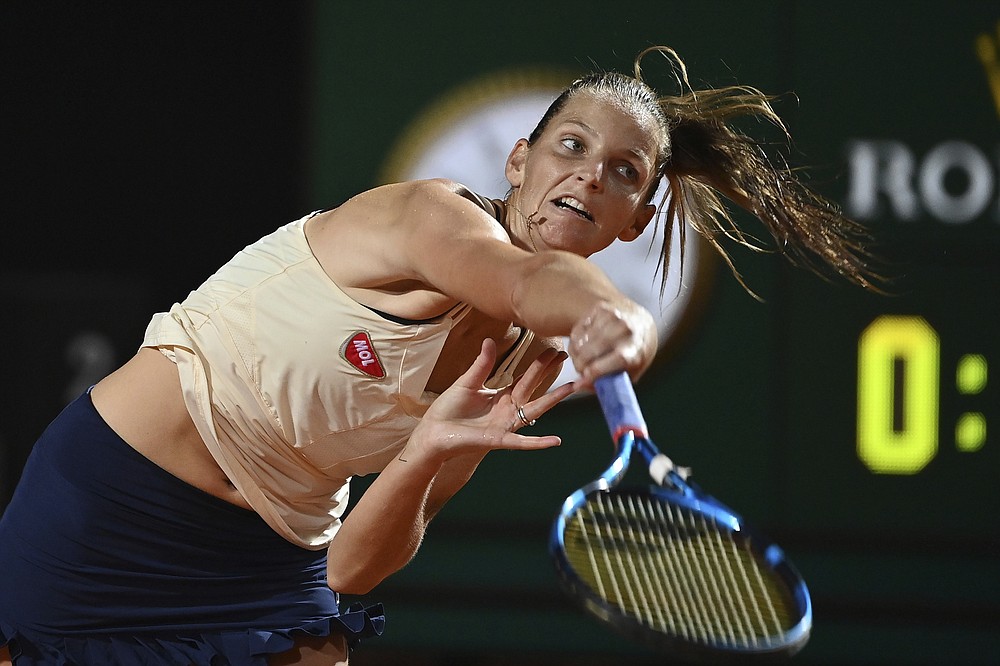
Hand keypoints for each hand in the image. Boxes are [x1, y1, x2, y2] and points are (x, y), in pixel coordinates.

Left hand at [402, 339, 573, 464]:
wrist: (432, 434)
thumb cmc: (447, 411)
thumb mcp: (467, 383)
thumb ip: (482, 365)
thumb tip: (489, 341)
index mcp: (501, 396)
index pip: (526, 378)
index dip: (540, 364)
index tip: (555, 350)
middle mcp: (508, 410)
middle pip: (535, 388)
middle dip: (551, 374)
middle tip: (568, 358)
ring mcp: (506, 425)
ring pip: (535, 410)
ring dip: (554, 399)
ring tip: (573, 388)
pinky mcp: (498, 439)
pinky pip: (522, 441)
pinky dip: (539, 442)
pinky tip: (556, 441)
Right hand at [568, 301, 657, 386]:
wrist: (639, 322)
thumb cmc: (632, 353)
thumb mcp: (629, 373)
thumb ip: (606, 384)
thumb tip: (579, 385)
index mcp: (636, 349)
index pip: (618, 359)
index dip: (598, 370)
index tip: (586, 377)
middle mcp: (625, 331)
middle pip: (593, 350)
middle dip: (581, 365)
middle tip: (581, 371)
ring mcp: (612, 317)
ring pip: (581, 341)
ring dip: (576, 355)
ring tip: (582, 359)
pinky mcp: (600, 309)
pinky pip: (576, 330)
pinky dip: (575, 341)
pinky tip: (584, 345)